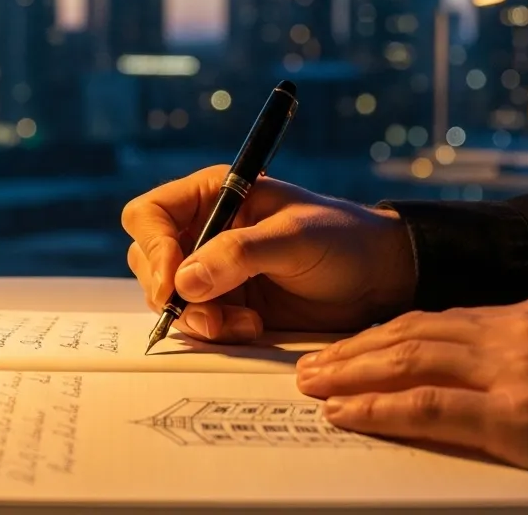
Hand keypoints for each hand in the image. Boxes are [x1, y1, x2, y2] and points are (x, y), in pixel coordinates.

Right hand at [121, 164, 416, 342]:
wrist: (379, 279)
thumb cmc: (343, 240)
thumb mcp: (294, 238)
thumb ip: (240, 253)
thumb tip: (185, 280)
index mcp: (215, 195)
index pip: (150, 215)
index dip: (153, 249)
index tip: (174, 284)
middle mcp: (205, 230)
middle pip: (149, 261)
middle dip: (172, 293)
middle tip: (210, 314)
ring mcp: (212, 270)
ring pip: (169, 298)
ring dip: (198, 318)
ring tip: (245, 323)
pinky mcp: (226, 304)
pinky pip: (196, 323)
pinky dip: (215, 332)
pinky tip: (252, 328)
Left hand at [295, 297, 527, 514]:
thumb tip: (503, 382)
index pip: (443, 319)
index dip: (390, 334)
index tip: (356, 346)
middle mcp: (521, 331)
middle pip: (415, 332)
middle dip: (357, 349)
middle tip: (313, 363)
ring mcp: (520, 372)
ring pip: (411, 360)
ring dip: (353, 373)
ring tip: (315, 384)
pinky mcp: (523, 418)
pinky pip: (430, 408)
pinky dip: (381, 408)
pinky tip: (350, 413)